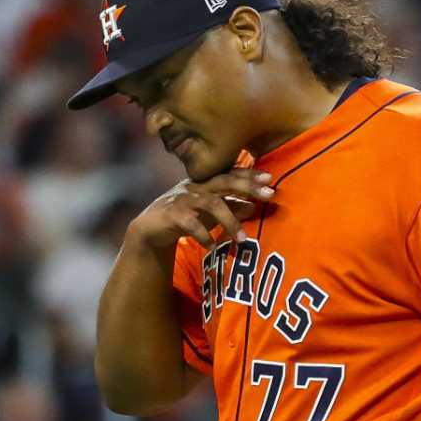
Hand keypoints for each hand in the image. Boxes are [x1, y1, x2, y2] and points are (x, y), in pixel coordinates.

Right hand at [126, 168, 273, 254]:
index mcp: (205, 181)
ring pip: (211, 203)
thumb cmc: (185, 216)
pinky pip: (191, 224)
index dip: (249, 174)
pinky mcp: (171, 215)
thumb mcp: (210, 212)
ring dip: (230, 221)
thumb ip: (230, 207)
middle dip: (247, 187)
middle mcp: (195, 185)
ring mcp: (182, 199)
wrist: (151, 228)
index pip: (230, 173)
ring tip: (243, 239)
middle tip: (269, 195)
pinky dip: (203, 235)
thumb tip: (254, 206)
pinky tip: (212, 247)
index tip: (270, 179)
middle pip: (224, 181)